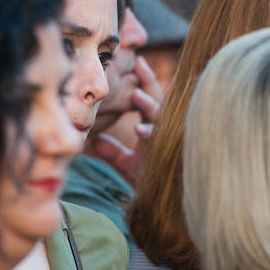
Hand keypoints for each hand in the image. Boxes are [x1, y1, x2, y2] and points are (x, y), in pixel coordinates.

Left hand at [89, 58, 163, 183]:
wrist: (166, 206)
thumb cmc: (151, 184)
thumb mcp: (127, 164)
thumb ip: (112, 150)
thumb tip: (94, 141)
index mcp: (155, 128)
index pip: (150, 99)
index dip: (144, 82)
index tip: (135, 63)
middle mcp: (165, 131)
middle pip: (160, 100)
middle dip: (149, 82)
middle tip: (139, 63)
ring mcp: (171, 141)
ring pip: (163, 118)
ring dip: (150, 106)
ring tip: (136, 96)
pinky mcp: (174, 155)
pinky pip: (164, 140)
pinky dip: (152, 133)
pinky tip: (141, 131)